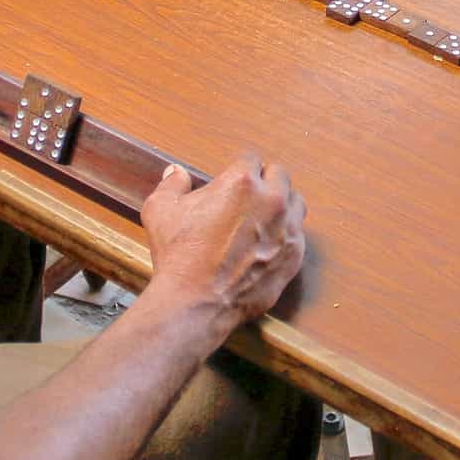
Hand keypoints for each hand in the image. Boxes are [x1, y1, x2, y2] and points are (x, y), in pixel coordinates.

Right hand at [140, 155, 306, 332]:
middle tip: (248, 197)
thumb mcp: (161, 211)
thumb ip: (172, 185)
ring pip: (295, 203)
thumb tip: (176, 173)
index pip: (251, 158)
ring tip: (262, 217)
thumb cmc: (179, 255)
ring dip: (281, 205)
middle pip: (279, 175)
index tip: (234, 177)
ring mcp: (288, 229)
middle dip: (264, 181)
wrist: (197, 302)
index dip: (240, 166)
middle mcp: (272, 200)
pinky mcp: (294, 255)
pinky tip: (267, 244)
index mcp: (243, 182)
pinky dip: (285, 234)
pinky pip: (298, 234)